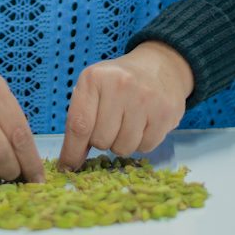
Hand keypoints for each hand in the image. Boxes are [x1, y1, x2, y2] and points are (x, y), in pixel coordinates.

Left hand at [57, 41, 195, 170]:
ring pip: (123, 148)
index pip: (79, 124)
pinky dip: (141, 143)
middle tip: (110, 124)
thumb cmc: (118, 82)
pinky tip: (143, 124)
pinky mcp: (166, 112)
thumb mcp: (93, 88)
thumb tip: (70, 162)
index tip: (68, 167)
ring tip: (127, 123)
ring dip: (121, 143)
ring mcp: (145, 99)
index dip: (72, 151)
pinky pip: (145, 148)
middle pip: (101, 141)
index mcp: (95, 78)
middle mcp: (120, 85)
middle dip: (102, 140)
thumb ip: (80, 118)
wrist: (158, 66)